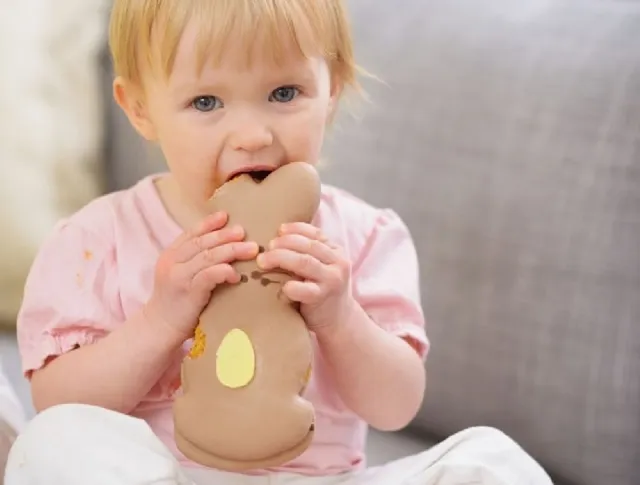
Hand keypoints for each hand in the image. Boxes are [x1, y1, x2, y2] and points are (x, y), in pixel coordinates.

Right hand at [145, 211, 258, 341]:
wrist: (159, 329)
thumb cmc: (177, 303)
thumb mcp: (182, 276)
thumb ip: (196, 262)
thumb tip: (225, 249)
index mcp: (171, 255)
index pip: (191, 233)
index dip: (209, 224)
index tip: (226, 216)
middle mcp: (172, 262)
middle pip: (202, 242)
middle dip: (225, 235)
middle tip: (244, 231)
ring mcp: (178, 276)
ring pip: (208, 256)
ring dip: (231, 250)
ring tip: (251, 249)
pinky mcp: (187, 292)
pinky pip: (208, 276)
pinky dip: (224, 271)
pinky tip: (236, 274)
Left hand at [257, 222, 355, 334]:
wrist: (338, 320)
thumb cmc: (321, 290)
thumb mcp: (321, 267)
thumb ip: (308, 253)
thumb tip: (276, 237)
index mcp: (336, 251)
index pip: (315, 233)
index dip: (295, 229)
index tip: (279, 230)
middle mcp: (338, 263)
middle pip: (307, 246)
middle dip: (283, 243)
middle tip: (266, 247)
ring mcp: (332, 280)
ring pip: (304, 262)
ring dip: (280, 258)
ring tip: (263, 261)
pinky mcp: (323, 297)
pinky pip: (305, 289)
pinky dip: (291, 286)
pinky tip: (281, 286)